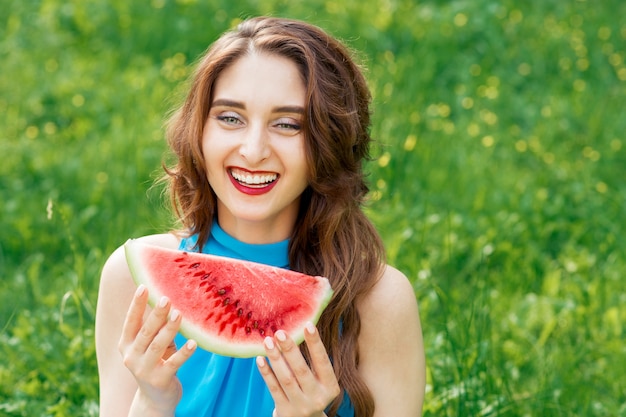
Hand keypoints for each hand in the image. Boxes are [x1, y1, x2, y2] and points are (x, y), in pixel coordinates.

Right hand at [118, 284, 196, 413]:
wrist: (154, 399)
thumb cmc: (156, 361)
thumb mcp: (150, 344)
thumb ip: (153, 327)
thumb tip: (165, 297)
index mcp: (126, 345)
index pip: (130, 322)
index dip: (136, 305)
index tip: (144, 286)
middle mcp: (131, 357)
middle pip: (145, 332)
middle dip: (156, 315)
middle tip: (166, 298)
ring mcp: (144, 370)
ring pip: (158, 346)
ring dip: (170, 329)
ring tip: (180, 314)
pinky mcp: (160, 380)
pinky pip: (174, 363)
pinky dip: (184, 352)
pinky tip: (194, 343)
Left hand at [256, 322, 339, 416]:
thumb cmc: (312, 392)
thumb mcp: (320, 380)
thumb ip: (313, 362)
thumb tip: (298, 330)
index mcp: (330, 387)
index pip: (323, 362)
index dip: (316, 344)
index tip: (308, 325)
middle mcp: (317, 398)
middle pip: (301, 371)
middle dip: (290, 350)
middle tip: (280, 332)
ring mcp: (301, 406)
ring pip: (286, 379)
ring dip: (275, 358)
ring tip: (267, 341)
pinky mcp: (285, 412)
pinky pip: (274, 389)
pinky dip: (266, 373)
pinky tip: (260, 359)